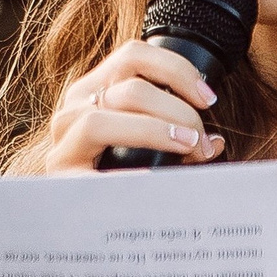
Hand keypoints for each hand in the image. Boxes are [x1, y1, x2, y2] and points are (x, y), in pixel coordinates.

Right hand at [40, 39, 226, 173]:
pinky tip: (153, 179)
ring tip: (187, 149)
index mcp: (93, 91)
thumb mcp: (144, 143)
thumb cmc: (116, 173)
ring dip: (154, 131)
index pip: (133, 55)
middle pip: (128, 89)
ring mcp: (62, 144)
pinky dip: (127, 175)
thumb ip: (178, 137)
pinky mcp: (61, 179)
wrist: (76, 221)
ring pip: (100, 121)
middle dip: (177, 111)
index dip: (177, 69)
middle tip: (201, 140)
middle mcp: (73, 110)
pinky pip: (91, 170)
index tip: (208, 98)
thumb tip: (214, 142)